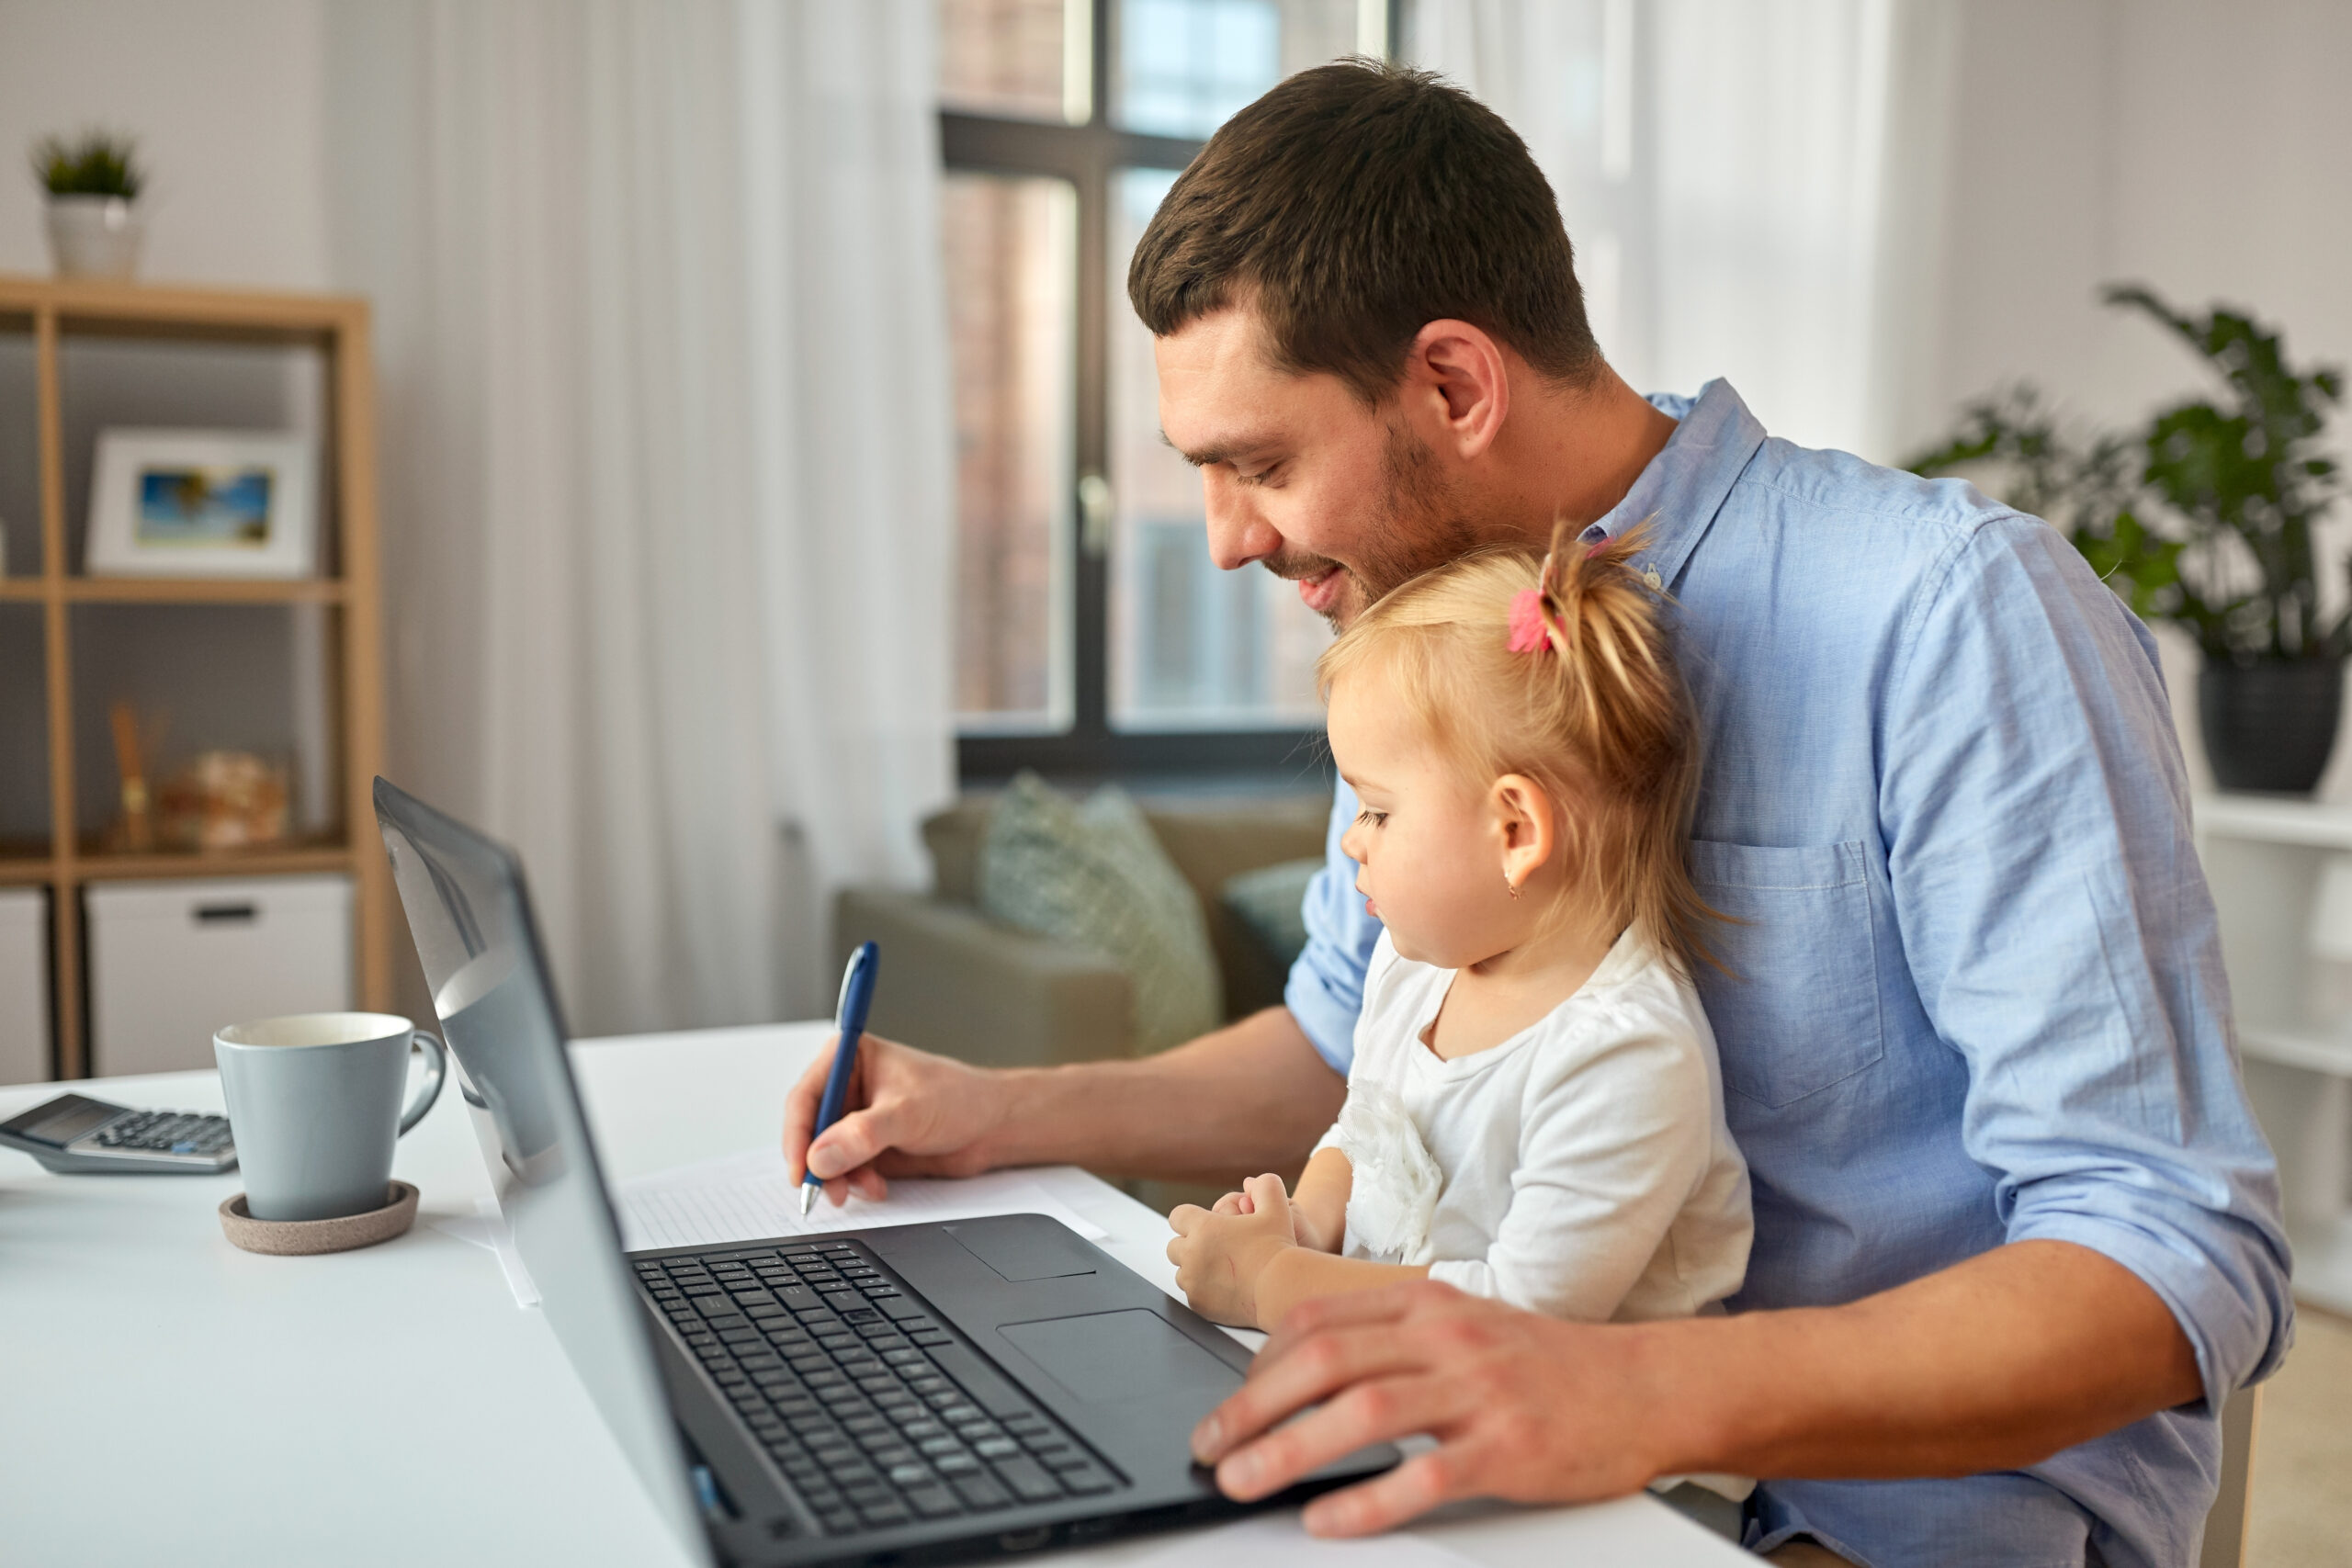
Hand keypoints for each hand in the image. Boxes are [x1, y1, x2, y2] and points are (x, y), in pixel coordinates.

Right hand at [781, 1033, 1014, 1206]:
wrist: (991, 1127)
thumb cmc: (958, 1099)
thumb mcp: (908, 1114)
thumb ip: (862, 1135)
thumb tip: (819, 1157)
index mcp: (850, 1058)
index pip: (805, 1097)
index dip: (797, 1135)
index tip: (801, 1169)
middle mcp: (848, 1086)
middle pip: (810, 1130)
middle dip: (818, 1163)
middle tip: (826, 1191)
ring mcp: (856, 1117)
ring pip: (825, 1154)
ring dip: (839, 1177)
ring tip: (864, 1188)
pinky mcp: (867, 1144)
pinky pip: (844, 1169)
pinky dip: (855, 1182)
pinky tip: (877, 1187)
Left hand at [1167, 1173, 1300, 1327]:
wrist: (1282, 1289)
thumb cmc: (1278, 1248)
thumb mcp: (1276, 1207)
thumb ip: (1264, 1187)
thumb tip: (1251, 1182)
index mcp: (1204, 1228)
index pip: (1177, 1217)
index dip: (1191, 1219)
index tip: (1204, 1225)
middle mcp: (1192, 1254)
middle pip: (1174, 1246)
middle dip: (1190, 1245)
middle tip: (1216, 1249)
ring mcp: (1193, 1281)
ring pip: (1181, 1271)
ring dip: (1195, 1269)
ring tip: (1221, 1268)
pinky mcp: (1198, 1304)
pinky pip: (1191, 1294)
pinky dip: (1203, 1290)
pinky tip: (1224, 1286)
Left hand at [1190, 1281, 1668, 1535]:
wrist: (1648, 1387)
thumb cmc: (1548, 1366)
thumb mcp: (1465, 1328)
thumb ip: (1395, 1341)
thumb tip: (1309, 1374)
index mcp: (1428, 1304)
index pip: (1319, 1321)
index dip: (1258, 1366)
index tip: (1227, 1405)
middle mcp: (1447, 1337)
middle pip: (1325, 1360)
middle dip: (1252, 1407)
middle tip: (1209, 1445)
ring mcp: (1479, 1391)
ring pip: (1364, 1410)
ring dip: (1290, 1449)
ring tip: (1244, 1480)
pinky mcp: (1510, 1448)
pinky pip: (1426, 1474)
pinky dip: (1368, 1498)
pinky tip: (1329, 1518)